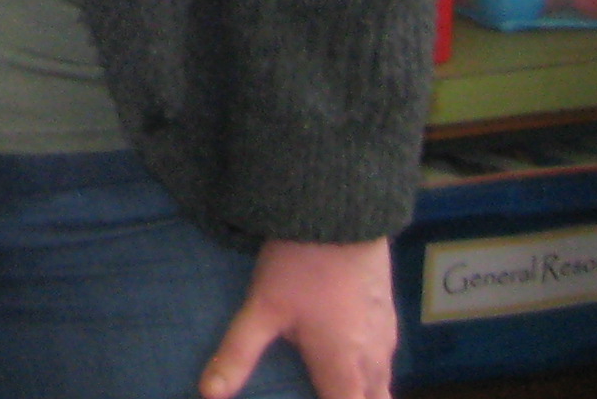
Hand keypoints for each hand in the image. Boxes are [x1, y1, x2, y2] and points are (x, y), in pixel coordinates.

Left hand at [201, 238, 395, 398]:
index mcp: (343, 367)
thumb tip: (208, 393)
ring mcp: (386, 338)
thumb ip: (237, 355)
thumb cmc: (300, 265)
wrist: (342, 215)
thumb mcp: (262, 309)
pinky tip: (349, 362)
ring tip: (333, 388)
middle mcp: (373, 360)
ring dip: (363, 393)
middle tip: (319, 391)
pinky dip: (371, 373)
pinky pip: (386, 360)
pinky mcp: (388, 316)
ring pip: (382, 384)